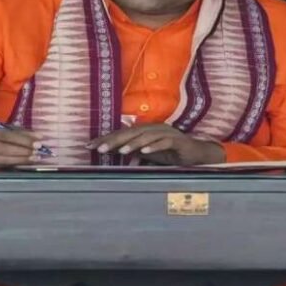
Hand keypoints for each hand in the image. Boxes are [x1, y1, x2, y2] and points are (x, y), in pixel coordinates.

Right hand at [0, 122, 42, 169]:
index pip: (3, 135)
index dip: (21, 138)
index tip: (37, 139)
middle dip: (21, 150)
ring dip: (18, 160)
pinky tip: (20, 164)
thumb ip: (8, 131)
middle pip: (1, 148)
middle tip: (37, 152)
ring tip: (32, 159)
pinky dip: (9, 165)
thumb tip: (32, 136)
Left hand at [87, 124, 225, 165]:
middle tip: (99, 148)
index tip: (89, 145)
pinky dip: (153, 147)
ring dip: (132, 144)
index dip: (106, 139)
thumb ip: (134, 153)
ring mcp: (165, 132)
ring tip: (119, 151)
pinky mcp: (176, 140)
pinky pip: (163, 142)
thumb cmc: (171, 153)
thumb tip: (118, 156)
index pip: (122, 134)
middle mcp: (153, 128)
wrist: (195, 153)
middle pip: (130, 133)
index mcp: (144, 130)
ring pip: (145, 136)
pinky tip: (144, 152)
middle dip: (113, 141)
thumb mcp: (148, 154)